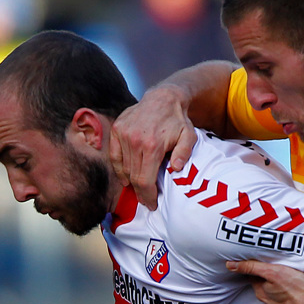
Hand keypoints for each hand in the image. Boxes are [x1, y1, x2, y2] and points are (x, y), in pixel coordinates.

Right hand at [109, 85, 198, 209]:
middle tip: (147, 201)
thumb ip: (184, 153)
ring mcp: (123, 134)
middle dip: (140, 193)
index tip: (151, 204)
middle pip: (133, 177)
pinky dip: (119, 168)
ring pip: (123, 168)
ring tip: (139, 189)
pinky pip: (114, 156)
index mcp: (152, 146)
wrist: (163, 98)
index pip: (144, 180)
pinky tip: (125, 177)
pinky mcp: (117, 130)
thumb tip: (177, 168)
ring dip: (130, 181)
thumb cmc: (178, 120)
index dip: (147, 196)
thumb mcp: (189, 136)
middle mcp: (135, 141)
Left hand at [226, 260, 303, 303]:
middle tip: (277, 269)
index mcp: (261, 292)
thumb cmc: (297, 291)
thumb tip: (230, 265)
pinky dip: (290, 298)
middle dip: (268, 279)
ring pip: (276, 297)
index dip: (256, 269)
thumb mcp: (273, 272)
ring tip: (289, 282)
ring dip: (280, 290)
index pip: (253, 277)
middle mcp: (268, 303)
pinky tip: (297, 294)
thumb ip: (252, 267)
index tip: (260, 262)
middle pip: (264, 288)